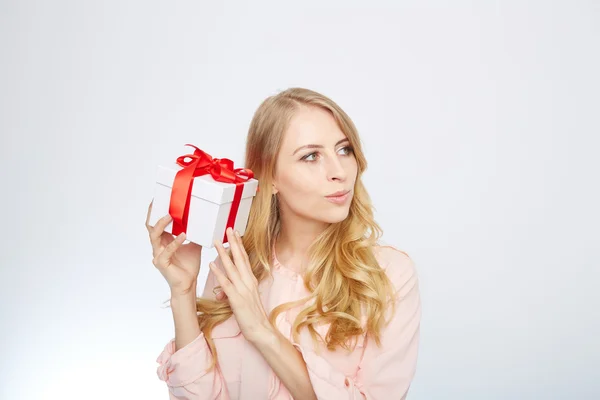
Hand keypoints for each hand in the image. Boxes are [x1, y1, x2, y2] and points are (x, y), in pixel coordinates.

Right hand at [145, 200, 201, 295]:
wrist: (189, 284)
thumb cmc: (189, 266)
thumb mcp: (194, 245)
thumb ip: (195, 234)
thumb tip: (205, 221)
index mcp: (164, 241)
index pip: (155, 224)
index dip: (155, 212)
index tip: (159, 199)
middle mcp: (158, 246)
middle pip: (150, 227)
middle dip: (153, 214)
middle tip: (159, 203)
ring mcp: (158, 255)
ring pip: (154, 236)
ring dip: (162, 225)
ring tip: (170, 216)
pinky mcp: (162, 263)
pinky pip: (166, 251)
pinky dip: (175, 242)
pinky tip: (183, 235)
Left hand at [210, 227, 272, 344]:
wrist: (261, 330)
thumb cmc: (254, 315)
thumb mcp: (247, 298)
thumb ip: (238, 289)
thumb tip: (229, 285)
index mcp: (251, 280)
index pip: (245, 258)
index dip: (239, 245)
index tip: (235, 233)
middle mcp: (248, 282)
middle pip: (240, 258)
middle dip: (233, 243)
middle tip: (228, 229)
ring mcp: (242, 289)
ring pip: (231, 267)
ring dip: (223, 254)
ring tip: (216, 242)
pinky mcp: (236, 299)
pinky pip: (225, 283)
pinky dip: (218, 273)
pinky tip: (211, 265)